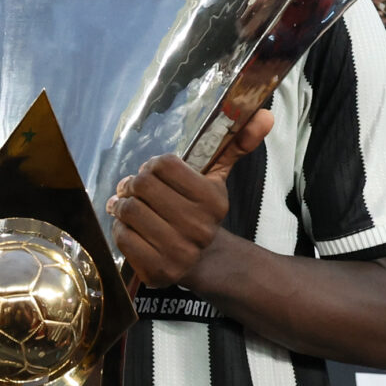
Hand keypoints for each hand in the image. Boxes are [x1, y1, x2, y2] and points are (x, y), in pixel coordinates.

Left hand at [107, 108, 274, 289]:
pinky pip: (123, 236)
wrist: (202, 259)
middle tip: (134, 190)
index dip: (153, 165)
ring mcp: (178, 251)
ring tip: (129, 207)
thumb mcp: (216, 177)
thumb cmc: (199, 210)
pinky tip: (131, 229)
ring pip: (129, 210)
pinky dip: (120, 228)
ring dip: (123, 206)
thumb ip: (236, 144)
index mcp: (213, 200)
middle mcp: (198, 227)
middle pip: (142, 185)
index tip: (153, 172)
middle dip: (133, 185)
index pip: (164, 164)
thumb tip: (265, 115)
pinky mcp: (157, 269)